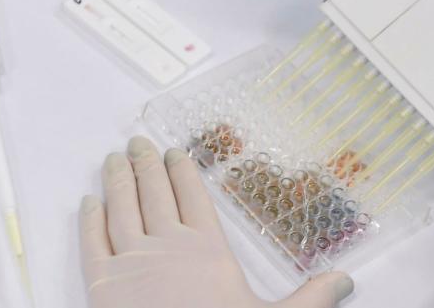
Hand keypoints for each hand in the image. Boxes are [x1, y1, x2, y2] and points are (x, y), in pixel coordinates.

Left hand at [79, 136, 353, 307]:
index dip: (182, 171)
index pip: (193, 197)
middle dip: (145, 164)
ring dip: (117, 180)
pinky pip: (91, 242)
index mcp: (207, 248)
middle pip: (154, 192)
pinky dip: (88, 219)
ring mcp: (131, 262)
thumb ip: (309, 299)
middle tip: (136, 142)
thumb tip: (345, 281)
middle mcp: (167, 245)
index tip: (175, 150)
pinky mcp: (101, 284)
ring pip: (121, 208)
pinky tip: (87, 201)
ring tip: (113, 159)